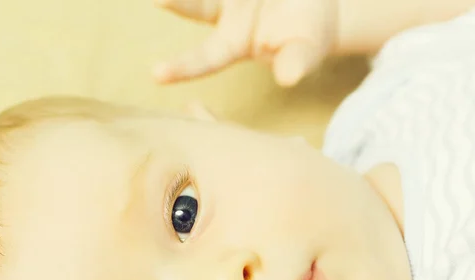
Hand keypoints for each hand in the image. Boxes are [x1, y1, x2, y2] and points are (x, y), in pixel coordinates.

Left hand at [154, 0, 337, 86]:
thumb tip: (289, 78)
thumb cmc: (309, 34)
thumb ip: (296, 62)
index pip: (205, 59)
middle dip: (174, 0)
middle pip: (195, 6)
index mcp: (233, 43)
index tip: (156, 75)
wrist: (317, 3)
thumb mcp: (306, 50)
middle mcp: (222, 12)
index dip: (183, 68)